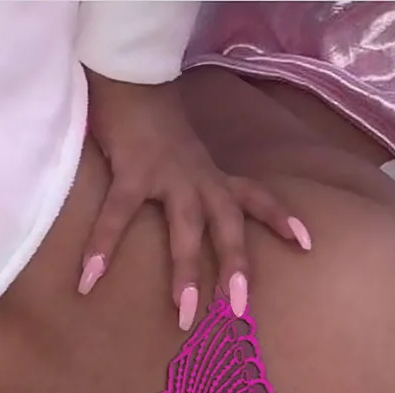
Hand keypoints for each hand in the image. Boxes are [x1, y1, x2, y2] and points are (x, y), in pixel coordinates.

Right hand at [80, 73, 311, 329]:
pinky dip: (103, 247)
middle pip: (228, 224)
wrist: (131, 77)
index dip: (280, 218)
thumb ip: (191, 185)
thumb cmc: (156, 126)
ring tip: (182, 312)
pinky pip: (118, 215)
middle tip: (240, 309)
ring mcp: (168, 174)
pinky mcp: (132, 171)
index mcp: (212, 175)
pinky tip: (88, 278)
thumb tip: (190, 219)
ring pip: (186, 228)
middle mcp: (200, 177)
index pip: (255, 196)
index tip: (306, 244)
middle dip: (236, 266)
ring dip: (186, 270)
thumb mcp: (186, 158)